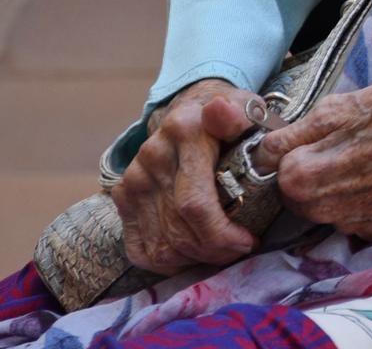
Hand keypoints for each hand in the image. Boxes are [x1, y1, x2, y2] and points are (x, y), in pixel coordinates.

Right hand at [113, 77, 262, 273]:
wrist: (194, 107)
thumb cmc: (234, 118)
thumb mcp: (248, 111)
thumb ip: (240, 116)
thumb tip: (219, 109)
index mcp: (185, 132)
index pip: (195, 203)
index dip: (221, 233)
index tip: (248, 241)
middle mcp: (153, 154)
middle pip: (178, 229)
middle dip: (214, 251)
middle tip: (238, 250)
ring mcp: (134, 177)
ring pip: (160, 245)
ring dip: (193, 258)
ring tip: (220, 251)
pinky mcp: (122, 195)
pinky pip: (140, 249)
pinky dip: (167, 263)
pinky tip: (191, 255)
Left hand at [252, 84, 371, 241]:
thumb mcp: (342, 106)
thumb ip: (296, 132)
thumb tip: (264, 149)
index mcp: (305, 177)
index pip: (275, 170)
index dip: (292, 150)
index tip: (313, 138)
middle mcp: (323, 210)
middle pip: (298, 193)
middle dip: (310, 171)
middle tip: (339, 146)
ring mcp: (353, 223)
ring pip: (325, 206)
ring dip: (334, 186)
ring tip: (363, 159)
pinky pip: (353, 215)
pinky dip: (361, 199)